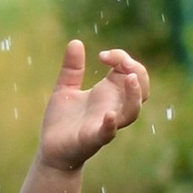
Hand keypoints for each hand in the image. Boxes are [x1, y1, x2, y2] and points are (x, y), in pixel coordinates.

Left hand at [34, 37, 151, 170]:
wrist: (51, 150)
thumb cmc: (63, 121)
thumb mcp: (64, 88)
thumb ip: (72, 68)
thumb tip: (76, 42)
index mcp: (108, 93)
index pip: (130, 71)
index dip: (122, 58)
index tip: (102, 55)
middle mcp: (112, 107)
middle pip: (141, 89)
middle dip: (136, 71)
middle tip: (120, 62)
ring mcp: (106, 123)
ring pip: (132, 111)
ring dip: (134, 95)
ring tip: (130, 78)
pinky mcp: (93, 139)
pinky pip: (108, 133)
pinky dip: (111, 125)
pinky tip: (109, 115)